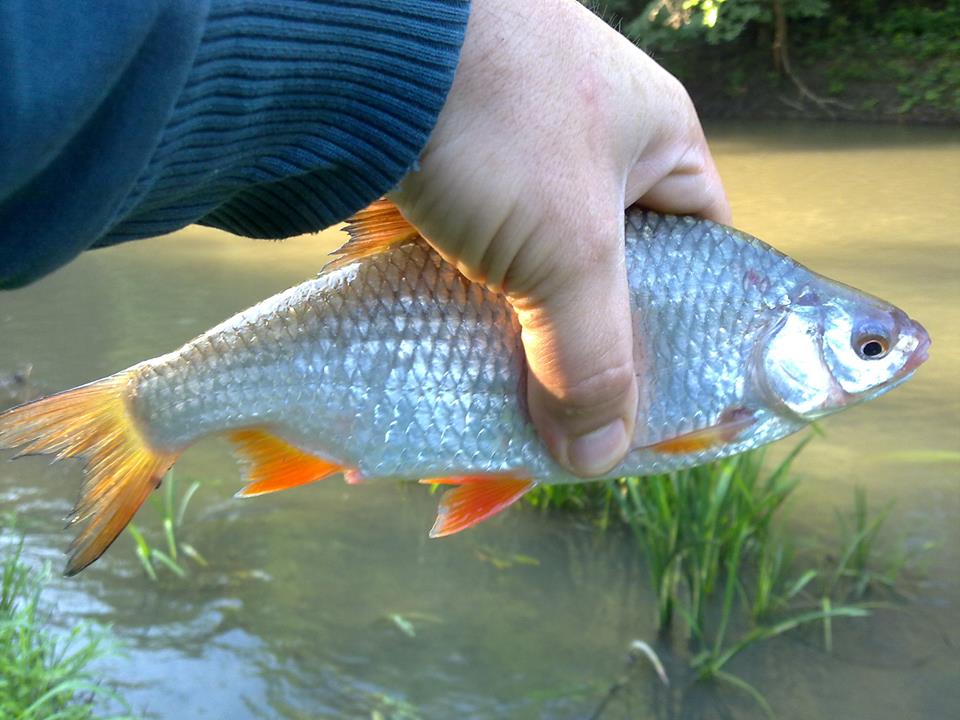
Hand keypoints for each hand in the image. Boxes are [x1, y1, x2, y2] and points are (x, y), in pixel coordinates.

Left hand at [391, 0, 729, 476]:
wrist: (358, 43)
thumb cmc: (496, 121)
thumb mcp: (567, 250)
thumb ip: (592, 358)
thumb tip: (597, 453)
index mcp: (654, 143)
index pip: (703, 253)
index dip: (693, 329)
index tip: (666, 395)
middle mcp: (591, 150)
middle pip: (613, 279)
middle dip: (592, 351)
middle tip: (577, 419)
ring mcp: (515, 163)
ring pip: (538, 279)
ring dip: (523, 341)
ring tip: (513, 406)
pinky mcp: (450, 179)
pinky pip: (475, 265)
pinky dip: (468, 313)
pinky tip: (454, 358)